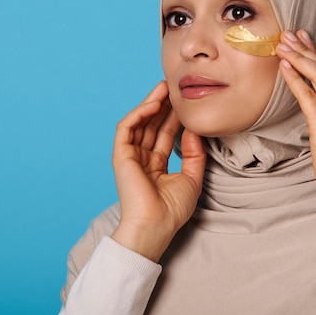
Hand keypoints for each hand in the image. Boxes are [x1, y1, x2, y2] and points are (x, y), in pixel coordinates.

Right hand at [111, 81, 205, 261]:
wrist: (155, 226)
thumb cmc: (172, 210)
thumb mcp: (192, 178)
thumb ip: (194, 153)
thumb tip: (194, 129)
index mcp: (156, 166)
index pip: (165, 135)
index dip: (174, 118)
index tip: (186, 104)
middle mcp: (142, 159)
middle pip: (152, 126)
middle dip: (163, 107)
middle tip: (175, 88)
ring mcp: (130, 157)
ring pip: (139, 123)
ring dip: (151, 104)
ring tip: (165, 89)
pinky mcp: (121, 156)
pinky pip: (127, 128)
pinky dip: (139, 113)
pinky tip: (153, 104)